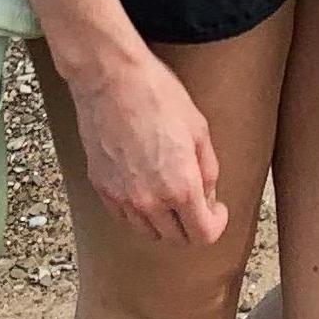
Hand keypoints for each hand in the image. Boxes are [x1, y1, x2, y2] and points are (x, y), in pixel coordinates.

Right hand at [64, 45, 229, 246]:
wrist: (111, 78)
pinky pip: (123, 217)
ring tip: (170, 196)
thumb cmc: (156, 95)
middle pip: (176, 239)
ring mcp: (122, 197)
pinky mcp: (101, 187)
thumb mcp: (199, 130)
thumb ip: (208, 170)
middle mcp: (150, 201)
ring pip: (148, 233)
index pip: (203, 235)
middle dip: (192, 225)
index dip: (216, 225)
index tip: (217, 211)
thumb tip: (208, 195)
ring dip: (164, 222)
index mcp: (181, 187)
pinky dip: (138, 213)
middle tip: (197, 203)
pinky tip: (145, 190)